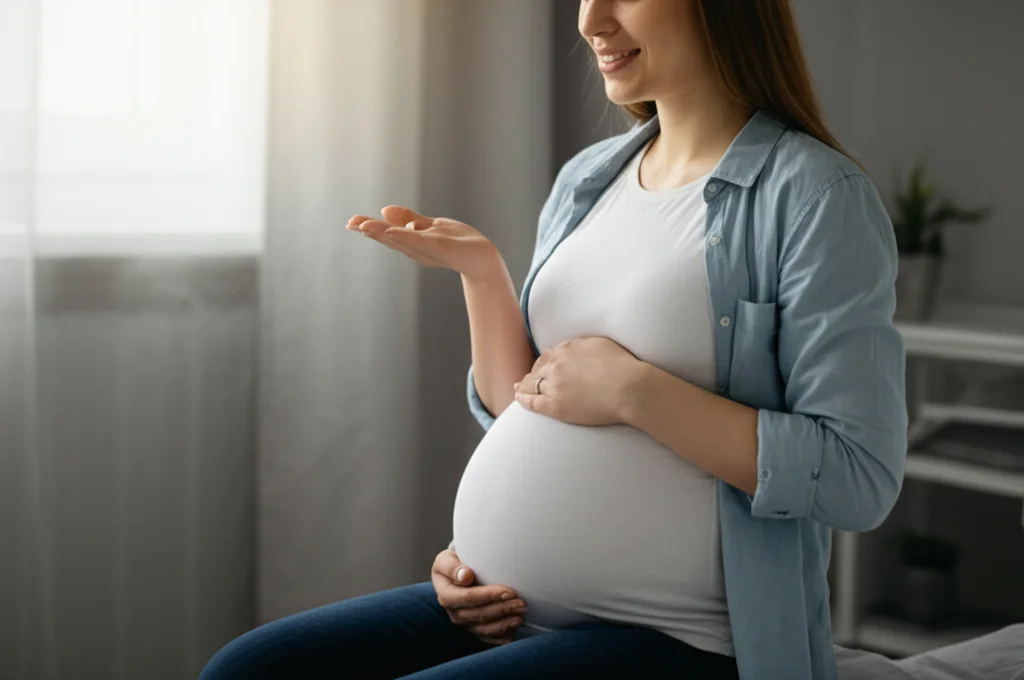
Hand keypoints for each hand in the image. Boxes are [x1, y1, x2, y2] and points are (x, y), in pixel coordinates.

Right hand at [347, 206, 503, 282]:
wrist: (483, 258)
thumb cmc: (458, 242)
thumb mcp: (430, 226)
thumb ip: (408, 219)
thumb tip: (384, 210)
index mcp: (412, 243)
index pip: (388, 234)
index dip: (370, 229)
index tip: (351, 222)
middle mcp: (416, 249)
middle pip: (390, 238)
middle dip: (370, 231)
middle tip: (350, 223)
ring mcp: (427, 249)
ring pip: (401, 240)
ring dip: (382, 233)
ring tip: (363, 226)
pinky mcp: (440, 247)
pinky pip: (420, 241)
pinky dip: (406, 237)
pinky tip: (393, 232)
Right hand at [431, 549, 526, 645]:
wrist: (453, 575)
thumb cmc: (453, 564)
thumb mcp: (446, 560)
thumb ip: (452, 567)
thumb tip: (466, 576)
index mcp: (446, 595)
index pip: (469, 598)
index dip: (489, 596)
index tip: (509, 591)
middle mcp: (454, 612)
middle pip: (479, 614)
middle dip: (502, 610)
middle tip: (521, 603)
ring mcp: (464, 624)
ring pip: (485, 629)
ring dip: (504, 624)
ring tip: (521, 615)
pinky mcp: (473, 630)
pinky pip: (488, 638)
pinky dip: (502, 635)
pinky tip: (514, 629)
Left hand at [514, 337, 645, 425]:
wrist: (628, 387)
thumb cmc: (623, 366)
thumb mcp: (601, 344)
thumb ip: (583, 345)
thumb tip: (575, 348)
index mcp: (568, 350)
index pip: (549, 355)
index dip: (543, 362)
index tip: (541, 366)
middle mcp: (557, 366)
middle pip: (538, 369)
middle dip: (532, 374)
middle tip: (527, 379)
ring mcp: (554, 386)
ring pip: (532, 385)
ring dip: (524, 386)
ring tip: (519, 388)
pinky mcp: (556, 406)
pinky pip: (533, 402)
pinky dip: (523, 400)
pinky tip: (518, 398)